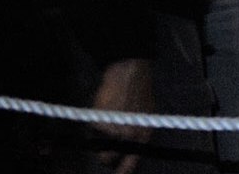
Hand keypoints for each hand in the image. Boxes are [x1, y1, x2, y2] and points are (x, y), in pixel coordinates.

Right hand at [89, 58, 152, 173]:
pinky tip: (102, 111)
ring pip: (98, 147)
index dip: (123, 170)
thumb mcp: (147, 115)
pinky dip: (93, 125)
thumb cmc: (140, 92)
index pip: (132, 161)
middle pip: (108, 159)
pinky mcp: (99, 123)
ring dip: (98, 141)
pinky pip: (92, 131)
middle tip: (104, 151)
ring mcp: (113, 130)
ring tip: (104, 127)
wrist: (129, 74)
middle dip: (104, 157)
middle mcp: (129, 137)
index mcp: (144, 135)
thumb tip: (131, 147)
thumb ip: (139, 132)